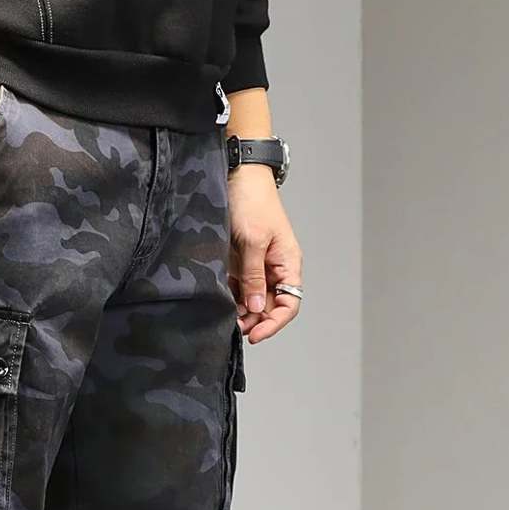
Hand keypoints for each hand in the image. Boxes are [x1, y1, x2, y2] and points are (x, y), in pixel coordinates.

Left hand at [228, 168, 302, 342]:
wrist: (238, 175)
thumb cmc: (252, 201)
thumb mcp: (253, 241)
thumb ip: (254, 276)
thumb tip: (255, 307)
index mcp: (288, 263)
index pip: (289, 305)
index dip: (273, 323)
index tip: (254, 334)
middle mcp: (275, 269)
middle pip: (268, 307)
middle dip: (253, 321)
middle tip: (233, 329)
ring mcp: (257, 267)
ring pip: (252, 301)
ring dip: (240, 313)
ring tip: (224, 319)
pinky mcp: (240, 263)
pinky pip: (238, 289)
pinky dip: (231, 300)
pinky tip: (220, 305)